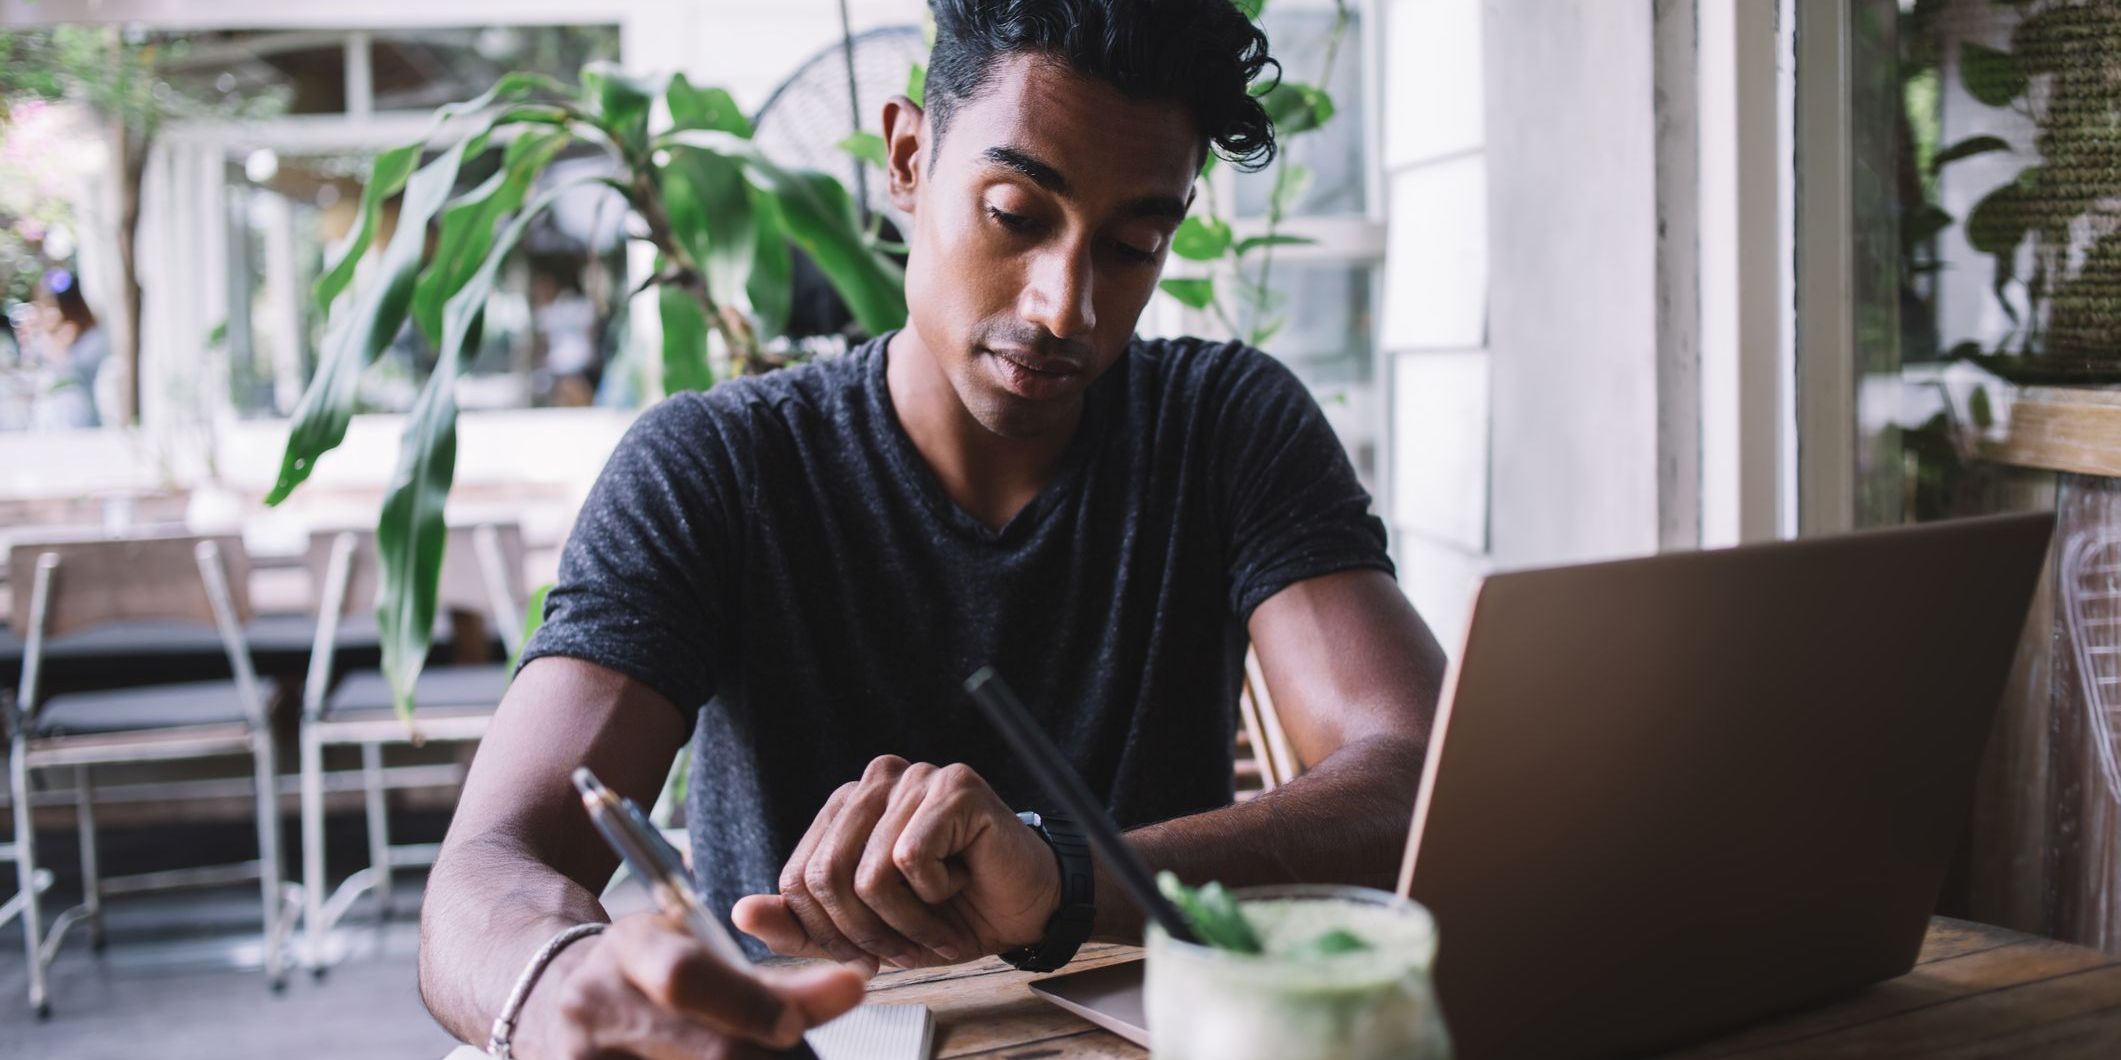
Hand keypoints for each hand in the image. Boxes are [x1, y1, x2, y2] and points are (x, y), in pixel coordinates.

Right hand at [512, 911, 864, 1058]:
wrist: (553, 999)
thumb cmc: (645, 975)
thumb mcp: (693, 952)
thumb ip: (770, 979)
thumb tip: (850, 988)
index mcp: (631, 948)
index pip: (688, 978)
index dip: (749, 1005)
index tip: (795, 1025)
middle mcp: (596, 1005)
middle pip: (705, 1053)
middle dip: (764, 1054)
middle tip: (795, 1048)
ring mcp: (581, 1058)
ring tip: (760, 1051)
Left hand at [732, 756, 1060, 971]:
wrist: (1026, 909)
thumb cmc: (951, 912)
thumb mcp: (864, 931)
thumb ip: (802, 924)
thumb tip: (742, 912)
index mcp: (845, 808)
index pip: (798, 877)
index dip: (829, 932)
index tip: (870, 951)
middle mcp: (874, 782)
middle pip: (827, 877)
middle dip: (867, 933)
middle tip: (907, 946)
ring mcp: (914, 778)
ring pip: (869, 875)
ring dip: (907, 921)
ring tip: (936, 919)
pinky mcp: (954, 786)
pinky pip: (911, 858)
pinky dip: (935, 892)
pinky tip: (960, 881)